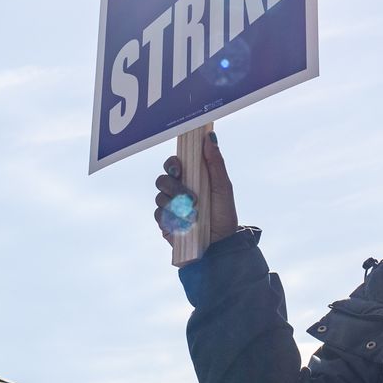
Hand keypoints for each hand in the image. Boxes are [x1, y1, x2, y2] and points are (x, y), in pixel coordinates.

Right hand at [153, 133, 238, 250]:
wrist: (220, 245)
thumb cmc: (224, 215)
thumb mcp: (223, 187)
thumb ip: (215, 163)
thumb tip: (209, 136)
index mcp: (191, 179)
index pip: (173, 164)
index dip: (172, 163)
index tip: (179, 169)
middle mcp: (178, 191)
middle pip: (162, 179)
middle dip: (174, 187)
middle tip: (190, 198)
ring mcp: (170, 207)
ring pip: (160, 197)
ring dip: (176, 205)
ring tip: (193, 216)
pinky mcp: (165, 224)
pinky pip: (159, 214)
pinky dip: (171, 218)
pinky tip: (185, 224)